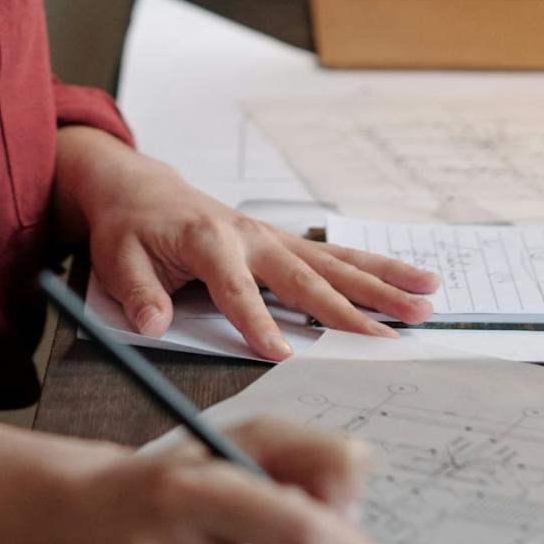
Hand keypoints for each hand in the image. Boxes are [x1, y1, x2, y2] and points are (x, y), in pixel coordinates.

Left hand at [54, 131, 438, 360]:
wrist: (142, 187)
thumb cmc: (131, 226)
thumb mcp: (118, 259)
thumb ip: (139, 294)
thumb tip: (153, 324)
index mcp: (208, 241)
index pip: (235, 290)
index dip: (257, 323)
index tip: (285, 356)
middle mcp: (251, 237)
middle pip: (306, 278)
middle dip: (350, 309)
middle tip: (391, 336)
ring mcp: (272, 238)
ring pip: (334, 263)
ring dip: (381, 283)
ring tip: (425, 302)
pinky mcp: (283, 243)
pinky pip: (335, 256)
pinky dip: (375, 267)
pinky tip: (412, 278)